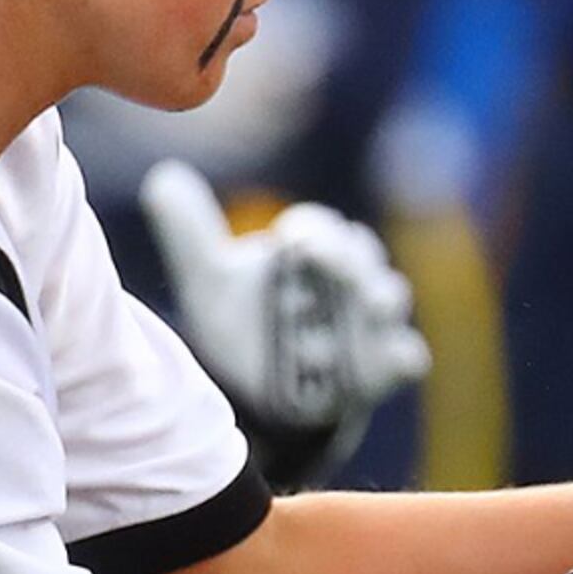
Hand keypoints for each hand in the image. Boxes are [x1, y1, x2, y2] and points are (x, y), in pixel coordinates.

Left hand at [143, 161, 433, 485]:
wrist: (263, 396)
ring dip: (373, 298)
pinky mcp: (388, 367)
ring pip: (390, 295)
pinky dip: (399, 353)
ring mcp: (374, 322)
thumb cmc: (245, 328)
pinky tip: (381, 358)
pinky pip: (409, 354)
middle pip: (364, 253)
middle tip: (322, 264)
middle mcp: (351, 278)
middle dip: (346, 257)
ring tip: (354, 306)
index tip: (290, 238)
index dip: (311, 228)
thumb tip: (163, 177)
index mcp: (314, 249)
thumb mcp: (209, 281)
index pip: (323, 226)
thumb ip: (190, 231)